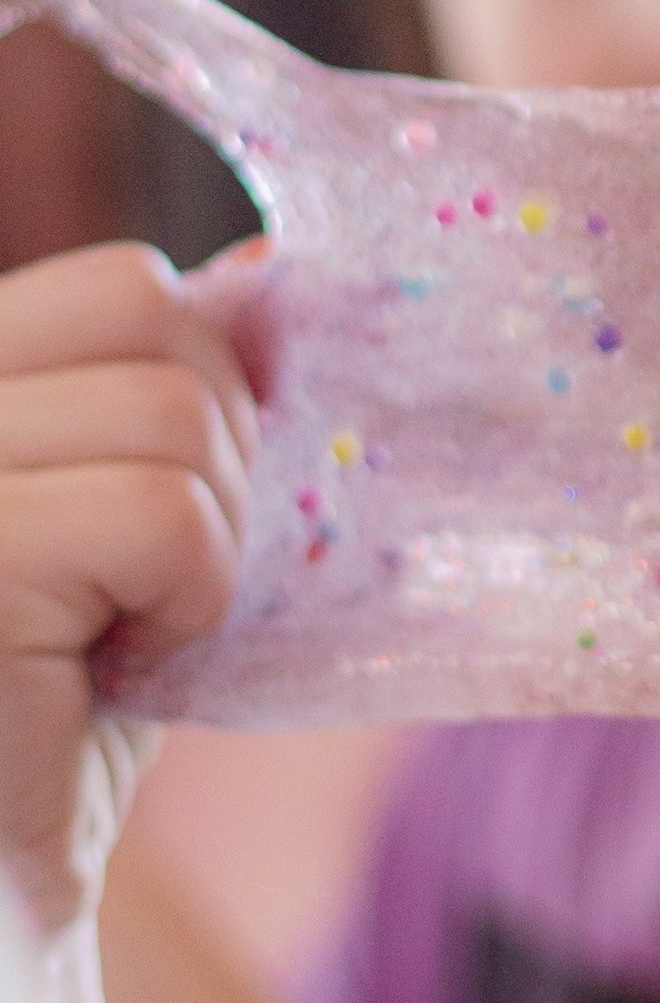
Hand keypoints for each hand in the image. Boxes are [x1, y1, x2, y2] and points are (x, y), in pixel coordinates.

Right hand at [0, 242, 256, 927]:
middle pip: (159, 320)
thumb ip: (177, 399)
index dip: (210, 382)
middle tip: (148, 592)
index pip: (124, 286)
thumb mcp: (132, 537)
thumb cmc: (46, 730)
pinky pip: (161, 515)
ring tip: (116, 636)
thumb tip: (270, 272)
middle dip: (215, 462)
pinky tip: (104, 672)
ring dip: (201, 545)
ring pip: (173, 411)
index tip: (183, 513)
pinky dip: (181, 601)